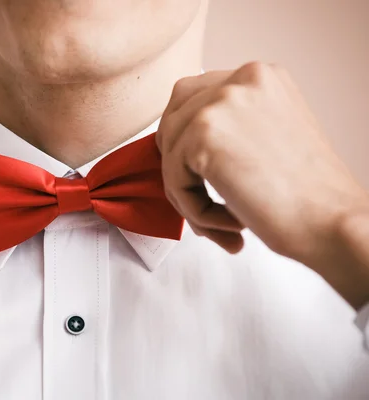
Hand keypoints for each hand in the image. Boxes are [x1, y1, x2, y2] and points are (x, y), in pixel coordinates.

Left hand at [156, 62, 368, 269]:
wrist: (334, 221)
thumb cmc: (308, 194)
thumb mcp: (271, 136)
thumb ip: (231, 128)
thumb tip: (181, 148)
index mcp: (259, 77)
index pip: (194, 97)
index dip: (187, 140)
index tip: (200, 174)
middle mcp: (240, 79)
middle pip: (174, 119)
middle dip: (179, 165)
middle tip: (203, 202)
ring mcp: (220, 103)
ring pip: (170, 153)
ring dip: (188, 194)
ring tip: (223, 221)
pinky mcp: (203, 136)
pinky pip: (174, 180)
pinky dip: (194, 210)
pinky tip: (231, 222)